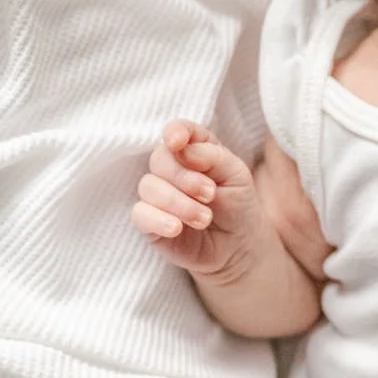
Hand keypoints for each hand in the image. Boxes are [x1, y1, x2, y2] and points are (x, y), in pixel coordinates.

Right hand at [130, 120, 262, 278]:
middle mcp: (170, 168)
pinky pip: (140, 214)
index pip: (177, 131)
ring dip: (179, 203)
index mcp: (193, 150)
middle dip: (185, 177)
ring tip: (205, 219)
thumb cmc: (237, 204)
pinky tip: (176, 228)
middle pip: (159, 159)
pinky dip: (158, 219)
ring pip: (149, 187)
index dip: (175, 132)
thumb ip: (212, 157)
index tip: (177, 142)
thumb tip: (182, 147)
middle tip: (210, 194)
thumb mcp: (236, 176)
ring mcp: (157, 195)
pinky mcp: (149, 221)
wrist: (238, 245)